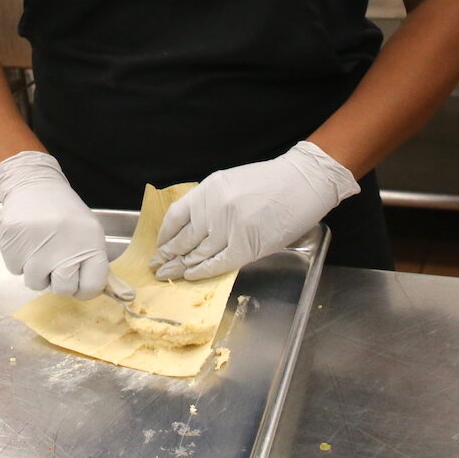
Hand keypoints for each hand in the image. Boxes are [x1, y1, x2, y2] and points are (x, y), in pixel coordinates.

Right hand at [0, 150, 109, 298]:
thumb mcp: (88, 231)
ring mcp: (37, 245)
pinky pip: (15, 270)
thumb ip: (93, 262)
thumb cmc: (64, 213)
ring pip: (35, 283)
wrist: (33, 184)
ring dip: (36, 271)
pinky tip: (26, 240)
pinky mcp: (13, 243)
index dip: (84, 289)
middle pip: (63, 289)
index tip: (78, 282)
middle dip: (58, 281)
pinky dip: (19, 260)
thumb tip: (104, 292)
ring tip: (39, 248)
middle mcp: (65, 245)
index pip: (92, 285)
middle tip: (55, 264)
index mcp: (90, 241)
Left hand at [151, 141, 359, 280]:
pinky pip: (217, 263)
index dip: (164, 235)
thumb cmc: (269, 181)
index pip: (175, 216)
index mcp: (208, 190)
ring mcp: (229, 229)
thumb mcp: (229, 182)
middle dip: (168, 255)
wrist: (301, 182)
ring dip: (180, 267)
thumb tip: (192, 228)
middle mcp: (214, 209)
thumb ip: (209, 203)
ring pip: (197, 254)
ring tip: (168, 274)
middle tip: (156, 266)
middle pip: (182, 239)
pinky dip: (202, 272)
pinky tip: (191, 275)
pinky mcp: (246, 246)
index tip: (159, 245)